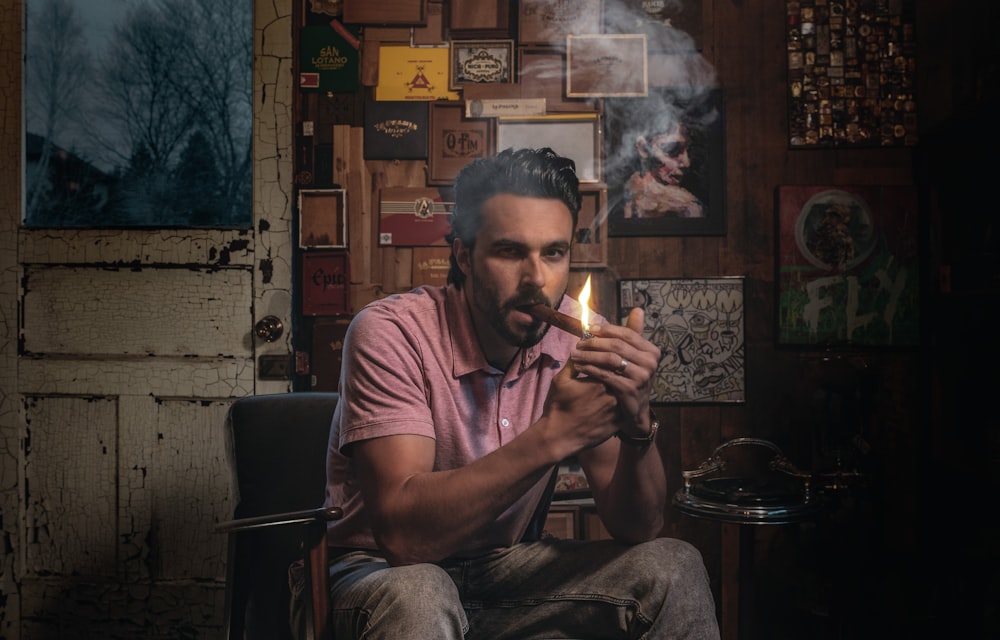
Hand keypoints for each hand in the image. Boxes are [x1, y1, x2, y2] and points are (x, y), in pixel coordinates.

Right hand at [541, 362, 620, 455]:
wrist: (560, 436)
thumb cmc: (558, 406)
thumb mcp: (561, 380)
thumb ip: (573, 363)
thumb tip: (580, 350)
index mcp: (600, 381)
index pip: (611, 363)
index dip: (606, 359)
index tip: (599, 358)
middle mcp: (613, 393)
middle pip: (620, 375)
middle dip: (615, 371)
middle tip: (605, 372)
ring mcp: (618, 408)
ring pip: (625, 390)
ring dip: (620, 385)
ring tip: (609, 385)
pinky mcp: (619, 421)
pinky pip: (626, 405)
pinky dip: (622, 400)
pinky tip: (613, 399)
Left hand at [571, 307, 659, 437]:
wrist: (634, 409)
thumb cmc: (631, 377)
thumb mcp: (634, 355)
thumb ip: (633, 334)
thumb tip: (638, 309)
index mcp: (651, 351)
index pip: (627, 334)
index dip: (607, 330)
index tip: (589, 329)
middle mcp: (650, 363)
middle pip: (617, 345)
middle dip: (594, 343)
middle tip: (578, 343)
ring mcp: (641, 378)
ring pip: (610, 359)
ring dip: (589, 355)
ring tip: (575, 354)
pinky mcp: (629, 391)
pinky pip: (605, 375)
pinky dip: (590, 369)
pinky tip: (579, 367)